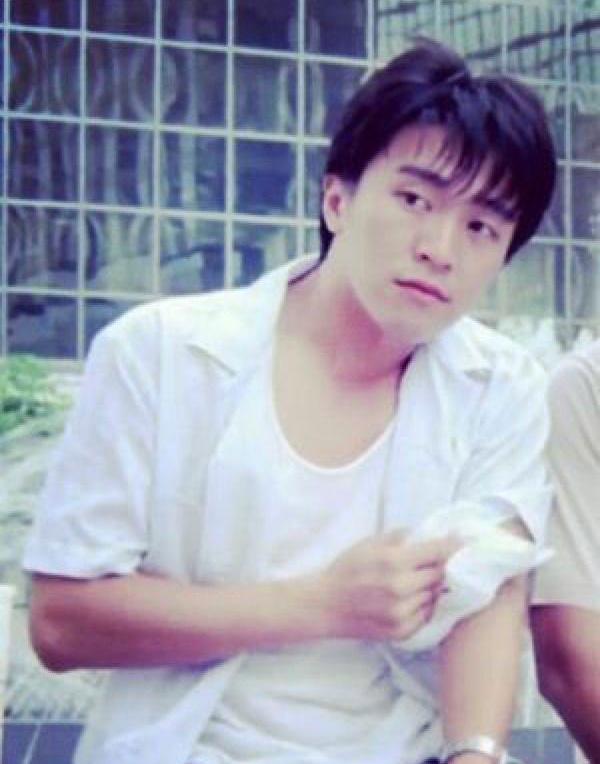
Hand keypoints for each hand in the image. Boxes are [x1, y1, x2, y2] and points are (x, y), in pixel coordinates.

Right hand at [320, 531, 458, 641]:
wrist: (326, 605)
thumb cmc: (347, 569)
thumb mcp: (369, 543)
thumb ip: (400, 537)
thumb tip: (427, 533)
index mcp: (393, 561)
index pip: (437, 552)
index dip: (454, 545)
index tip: (466, 541)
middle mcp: (400, 588)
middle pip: (440, 574)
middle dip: (442, 566)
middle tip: (441, 560)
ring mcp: (402, 613)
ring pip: (435, 595)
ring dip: (432, 586)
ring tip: (417, 580)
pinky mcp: (401, 632)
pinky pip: (426, 614)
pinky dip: (423, 604)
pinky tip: (410, 598)